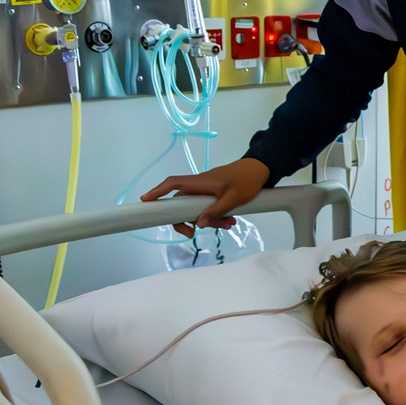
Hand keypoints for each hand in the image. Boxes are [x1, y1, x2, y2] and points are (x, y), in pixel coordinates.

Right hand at [140, 157, 269, 236]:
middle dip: (186, 220)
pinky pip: (208, 207)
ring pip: (197, 208)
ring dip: (209, 220)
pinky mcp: (214, 194)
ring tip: (229, 225)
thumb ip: (216, 211)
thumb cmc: (247, 180)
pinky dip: (217, 216)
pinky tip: (231, 221)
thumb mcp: (233, 198)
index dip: (157, 192)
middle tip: (192, 234)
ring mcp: (206, 190)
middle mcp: (199, 186)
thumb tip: (198, 223)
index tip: (145, 201)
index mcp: (200, 183)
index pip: (173, 184)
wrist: (260, 170)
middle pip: (182, 204)